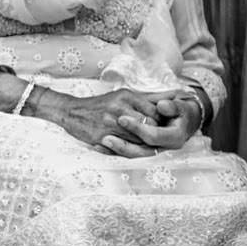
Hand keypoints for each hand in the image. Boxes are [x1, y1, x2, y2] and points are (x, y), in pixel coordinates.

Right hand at [36, 87, 164, 151]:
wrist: (72, 112)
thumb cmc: (101, 104)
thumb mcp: (123, 94)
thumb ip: (147, 97)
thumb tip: (174, 94)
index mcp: (126, 97)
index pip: (155, 110)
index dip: (163, 120)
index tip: (166, 125)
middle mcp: (120, 108)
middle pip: (149, 125)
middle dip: (157, 132)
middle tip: (163, 138)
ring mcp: (111, 124)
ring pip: (139, 138)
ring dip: (147, 144)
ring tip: (152, 145)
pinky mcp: (103, 137)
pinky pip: (124, 148)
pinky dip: (134, 150)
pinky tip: (136, 149)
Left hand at [104, 90, 204, 155]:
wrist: (186, 121)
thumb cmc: (182, 112)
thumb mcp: (180, 106)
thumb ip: (172, 106)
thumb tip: (161, 106)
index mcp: (174, 138)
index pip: (153, 136)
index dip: (137, 128)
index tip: (122, 119)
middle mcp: (165, 148)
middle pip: (140, 150)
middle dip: (123, 143)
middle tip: (105, 136)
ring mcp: (154, 150)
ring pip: (133, 155)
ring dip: (116, 149)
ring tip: (100, 141)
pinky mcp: (144, 150)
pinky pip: (127, 155)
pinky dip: (112, 152)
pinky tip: (98, 147)